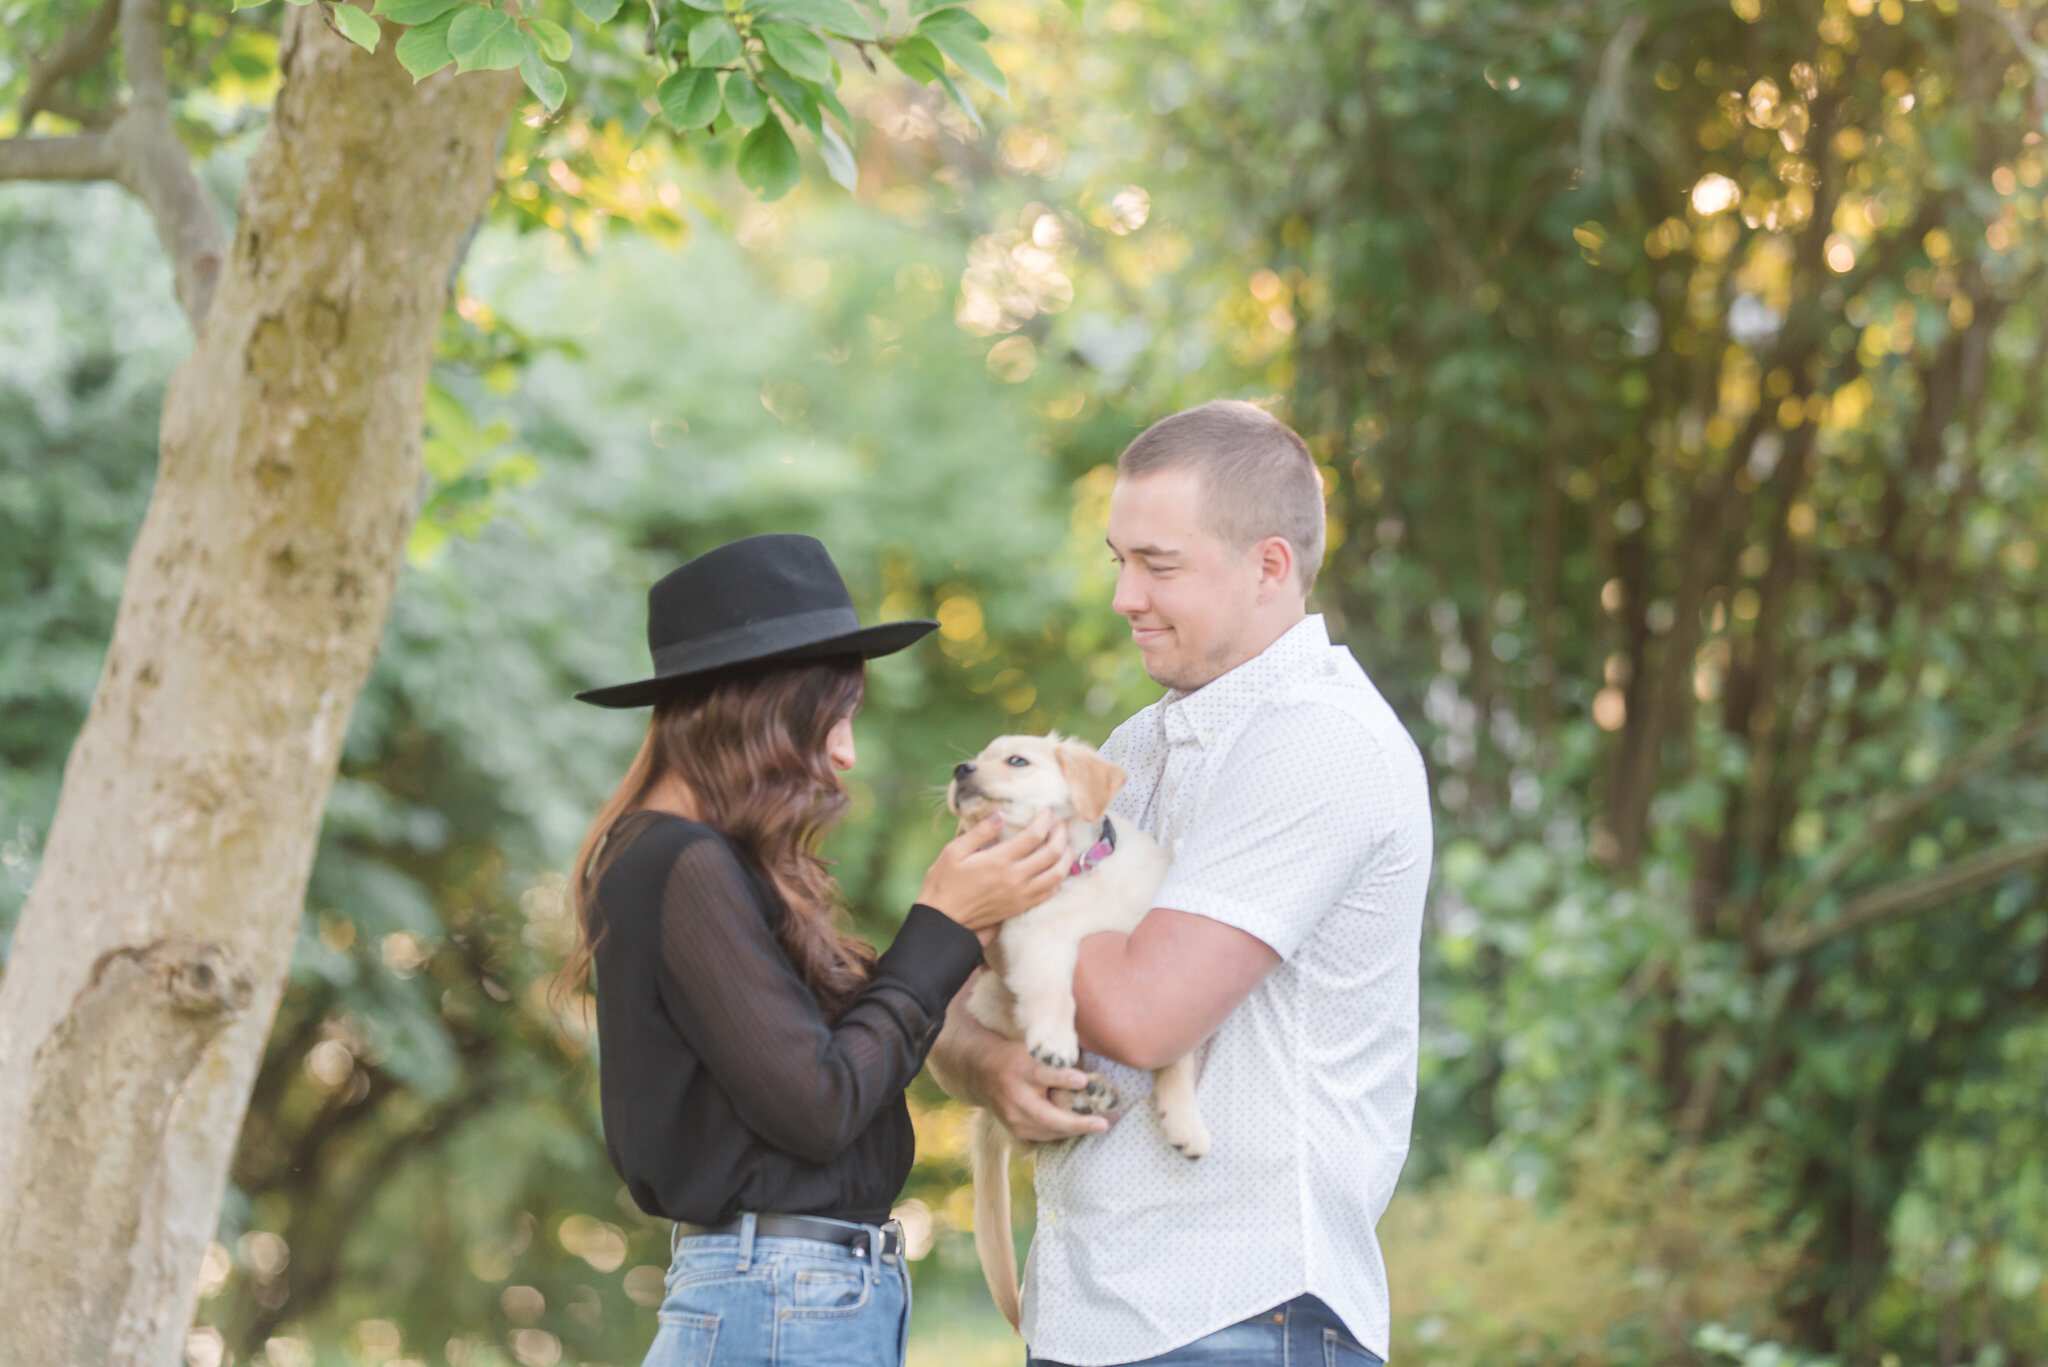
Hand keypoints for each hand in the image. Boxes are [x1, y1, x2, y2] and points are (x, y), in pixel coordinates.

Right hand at [917, 811, 1069, 939]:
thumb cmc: (944, 882)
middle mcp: (1015, 878)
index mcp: (999, 861)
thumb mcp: (954, 851)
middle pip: (1052, 853)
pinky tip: (1055, 869)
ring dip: (1066, 857)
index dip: (1045, 819)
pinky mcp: (1021, 907)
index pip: (1034, 835)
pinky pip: (1049, 893)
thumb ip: (980, 832)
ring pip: (1057, 875)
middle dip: (1061, 835)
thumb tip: (1002, 815)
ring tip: (1065, 845)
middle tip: (1061, 824)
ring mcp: (1021, 895)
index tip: (1047, 810)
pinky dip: (1058, 879)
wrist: (944, 920)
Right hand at [929, 978, 1109, 1141]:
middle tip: (1102, 1123)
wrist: (980, 1071)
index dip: (1063, 1078)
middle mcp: (1014, 1095)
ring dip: (1076, 1130)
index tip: (1083, 1079)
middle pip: (1046, 1114)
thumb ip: (1054, 1050)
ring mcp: (1013, 1116)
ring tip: (1102, 1126)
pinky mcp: (1015, 1129)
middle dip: (1075, 1121)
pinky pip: (1044, 1135)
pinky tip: (1084, 1128)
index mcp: (1019, 1067)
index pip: (1042, 1074)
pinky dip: (1064, 1132)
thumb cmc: (1016, 1054)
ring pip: (1048, 1130)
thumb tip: (1090, 1044)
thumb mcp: (1031, 1045)